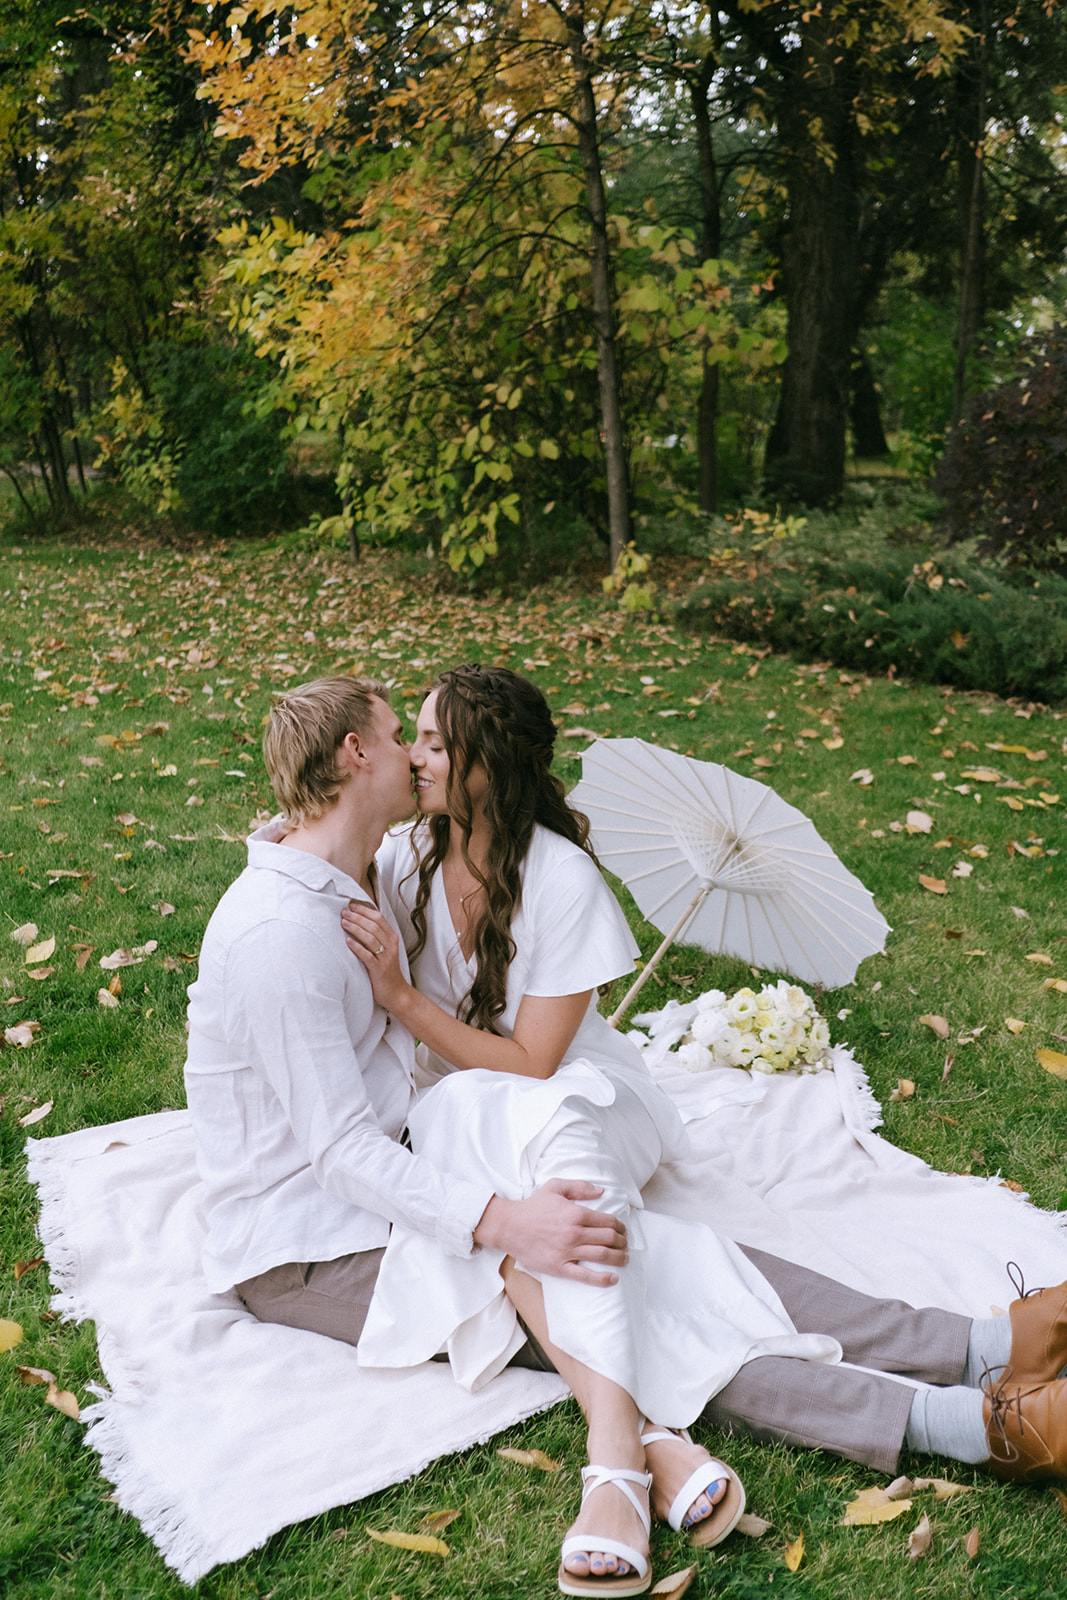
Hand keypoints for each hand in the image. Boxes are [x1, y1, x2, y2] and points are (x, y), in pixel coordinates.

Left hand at [341, 901, 408, 1010]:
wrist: (396, 993)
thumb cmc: (386, 970)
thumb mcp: (385, 950)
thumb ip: (375, 937)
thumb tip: (358, 921)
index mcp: (392, 938)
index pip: (379, 918)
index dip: (364, 910)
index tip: (351, 905)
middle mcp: (391, 946)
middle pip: (373, 925)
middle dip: (357, 917)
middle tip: (344, 912)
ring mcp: (386, 957)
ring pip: (370, 938)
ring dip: (355, 929)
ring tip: (343, 923)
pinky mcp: (379, 969)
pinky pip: (367, 956)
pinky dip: (357, 947)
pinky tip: (347, 942)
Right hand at [474, 1180, 627, 1286]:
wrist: (509, 1226)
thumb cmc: (532, 1206)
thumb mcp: (555, 1187)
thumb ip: (579, 1187)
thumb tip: (601, 1191)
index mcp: (576, 1213)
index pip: (608, 1221)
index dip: (621, 1226)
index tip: (623, 1230)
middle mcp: (574, 1233)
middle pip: (610, 1239)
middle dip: (623, 1242)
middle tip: (625, 1245)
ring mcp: (567, 1252)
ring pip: (602, 1256)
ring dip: (619, 1258)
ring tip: (624, 1259)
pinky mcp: (559, 1267)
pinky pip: (585, 1276)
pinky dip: (602, 1278)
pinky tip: (613, 1278)